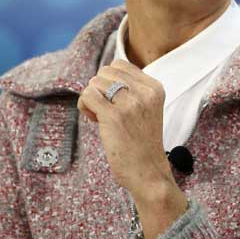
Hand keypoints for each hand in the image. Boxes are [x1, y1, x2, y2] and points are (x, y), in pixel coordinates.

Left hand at [77, 59, 172, 197]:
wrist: (148, 173)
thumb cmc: (143, 143)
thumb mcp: (148, 108)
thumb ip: (132, 89)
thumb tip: (101, 77)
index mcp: (154, 88)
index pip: (120, 65)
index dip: (110, 81)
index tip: (114, 100)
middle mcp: (144, 93)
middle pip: (105, 72)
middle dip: (100, 89)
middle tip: (106, 109)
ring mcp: (130, 104)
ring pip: (94, 83)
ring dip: (91, 98)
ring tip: (101, 116)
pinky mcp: (114, 116)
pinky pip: (88, 96)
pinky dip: (85, 106)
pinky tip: (94, 119)